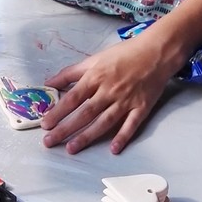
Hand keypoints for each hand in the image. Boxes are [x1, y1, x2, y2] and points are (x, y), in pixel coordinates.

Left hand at [40, 37, 174, 154]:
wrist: (156, 51)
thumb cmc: (124, 54)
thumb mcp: (94, 59)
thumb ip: (71, 72)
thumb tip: (49, 82)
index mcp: (96, 77)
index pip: (73, 98)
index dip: (58, 111)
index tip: (45, 123)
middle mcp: (109, 90)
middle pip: (85, 113)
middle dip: (66, 128)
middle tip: (49, 141)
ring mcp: (126, 100)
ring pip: (104, 122)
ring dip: (87, 136)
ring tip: (71, 148)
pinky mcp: (142, 107)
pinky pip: (131, 125)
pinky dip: (123, 137)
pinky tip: (113, 149)